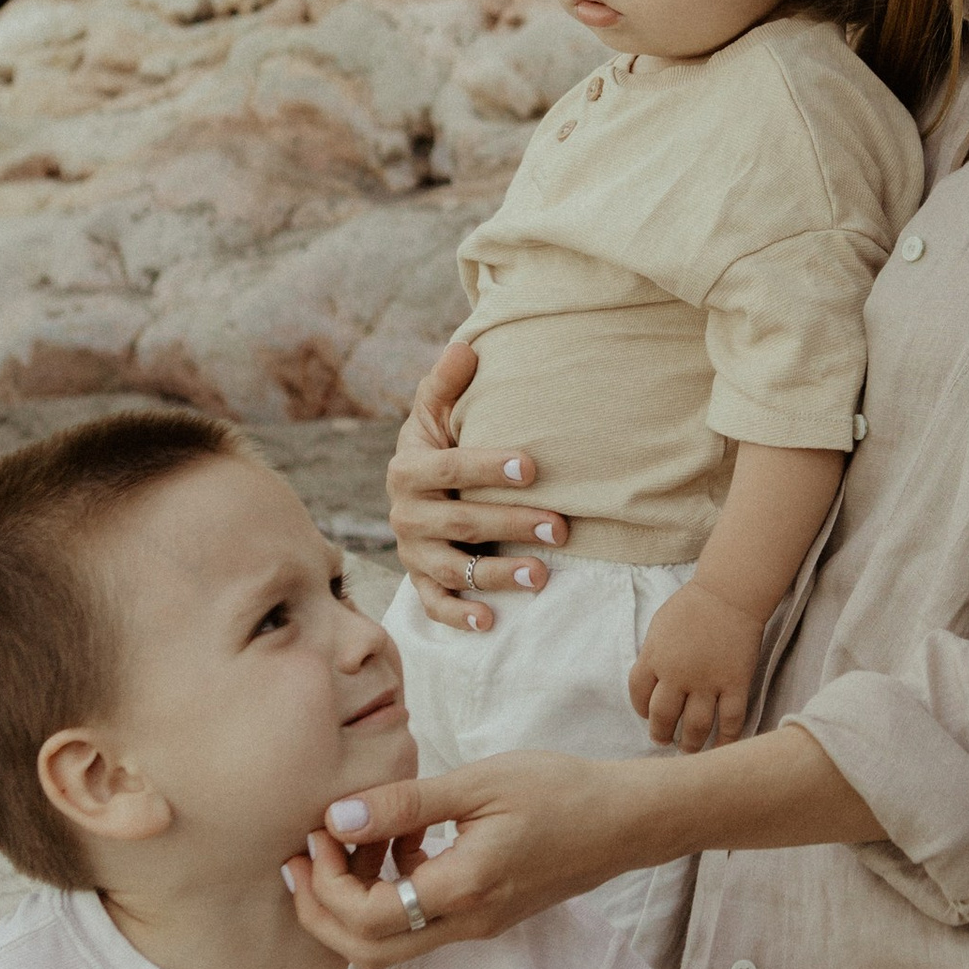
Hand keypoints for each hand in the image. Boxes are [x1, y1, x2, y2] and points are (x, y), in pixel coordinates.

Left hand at [287, 753, 640, 964]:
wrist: (626, 820)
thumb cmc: (563, 791)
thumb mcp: (481, 783)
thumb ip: (406, 803)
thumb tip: (338, 817)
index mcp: (466, 887)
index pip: (369, 917)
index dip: (326, 882)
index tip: (318, 832)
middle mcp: (468, 921)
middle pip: (367, 950)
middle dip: (320, 910)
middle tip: (301, 858)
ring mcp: (476, 925)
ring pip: (390, 943)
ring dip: (353, 901)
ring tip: (350, 839)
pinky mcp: (483, 916)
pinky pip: (419, 922)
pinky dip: (390, 890)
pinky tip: (400, 840)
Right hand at [389, 339, 568, 630]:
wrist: (415, 489)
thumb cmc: (439, 443)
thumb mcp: (436, 411)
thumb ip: (447, 384)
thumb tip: (465, 347)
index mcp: (408, 469)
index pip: (448, 469)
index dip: (486, 467)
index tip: (532, 466)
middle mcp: (406, 514)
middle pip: (459, 522)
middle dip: (511, 524)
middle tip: (562, 527)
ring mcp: (413, 552)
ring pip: (452, 569)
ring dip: (497, 575)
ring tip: (543, 575)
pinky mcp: (421, 581)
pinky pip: (434, 605)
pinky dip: (459, 616)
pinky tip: (491, 621)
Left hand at [631, 579, 763, 749]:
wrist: (729, 593)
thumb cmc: (692, 605)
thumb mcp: (659, 627)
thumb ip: (653, 656)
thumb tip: (653, 683)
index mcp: (654, 658)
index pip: (638, 695)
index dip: (641, 710)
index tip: (647, 715)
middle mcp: (677, 675)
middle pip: (663, 717)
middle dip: (661, 734)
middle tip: (665, 740)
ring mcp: (708, 681)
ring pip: (696, 726)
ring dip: (691, 743)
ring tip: (690, 749)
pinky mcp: (736, 683)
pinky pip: (730, 720)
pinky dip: (726, 738)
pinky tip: (722, 746)